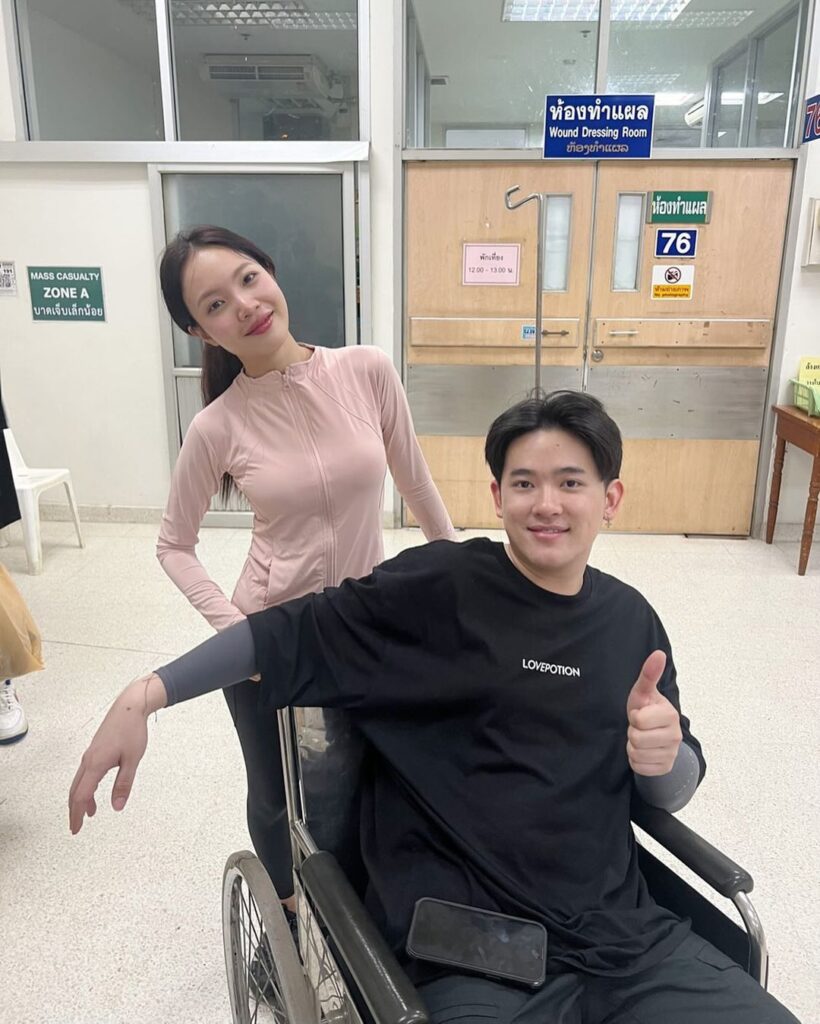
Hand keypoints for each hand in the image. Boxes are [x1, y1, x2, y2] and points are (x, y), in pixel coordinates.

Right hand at [68, 673, 166, 834]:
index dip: (78, 814)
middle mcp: (88, 760)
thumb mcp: (132, 760)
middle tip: (76, 827)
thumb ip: (124, 784)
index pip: (81, 796)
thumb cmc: (132, 730)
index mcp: (95, 764)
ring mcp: (90, 755)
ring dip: (80, 800)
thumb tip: (118, 806)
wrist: (129, 707)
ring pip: (78, 783)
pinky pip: (85, 774)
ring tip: (88, 814)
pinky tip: (95, 793)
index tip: (76, 828)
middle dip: (74, 811)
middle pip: (75, 791)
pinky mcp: (94, 751)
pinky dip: (85, 788)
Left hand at [625, 650, 681, 776]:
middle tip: (640, 727)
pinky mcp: (665, 768)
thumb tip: (658, 653)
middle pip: (636, 738)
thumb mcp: (644, 692)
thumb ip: (649, 674)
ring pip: (636, 754)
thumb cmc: (648, 709)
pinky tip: (644, 751)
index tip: (641, 714)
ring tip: (642, 737)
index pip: (638, 720)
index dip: (634, 717)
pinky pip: (639, 767)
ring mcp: (671, 754)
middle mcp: (675, 735)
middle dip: (633, 732)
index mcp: (670, 715)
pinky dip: (636, 760)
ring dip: (633, 746)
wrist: (657, 734)